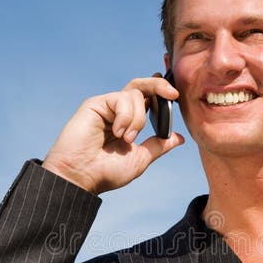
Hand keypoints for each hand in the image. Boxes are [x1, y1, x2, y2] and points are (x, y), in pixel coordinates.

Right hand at [42, 75, 183, 194]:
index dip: (163, 93)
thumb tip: (179, 138)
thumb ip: (158, 145)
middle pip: (142, 85)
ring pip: (135, 94)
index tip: (176, 97)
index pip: (149, 99)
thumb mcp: (140, 158)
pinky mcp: (96, 104)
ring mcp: (107, 106)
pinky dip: (125, 117)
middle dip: (159, 85)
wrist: (82, 177)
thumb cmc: (106, 172)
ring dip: (138, 118)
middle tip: (173, 95)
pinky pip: (121, 99)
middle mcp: (119, 111)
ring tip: (127, 139)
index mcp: (130, 122)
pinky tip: (116, 133)